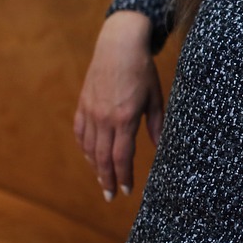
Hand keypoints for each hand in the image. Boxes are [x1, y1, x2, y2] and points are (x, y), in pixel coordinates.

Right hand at [72, 10, 163, 200]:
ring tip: (103, 181)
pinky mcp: (83, 104)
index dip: (124, 176)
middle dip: (107, 180)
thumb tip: (161, 150)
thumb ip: (157, 126)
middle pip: (102, 158)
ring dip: (95, 167)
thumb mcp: (155, 98)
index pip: (121, 156)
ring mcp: (90, 111)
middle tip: (111, 196)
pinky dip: (84, 148)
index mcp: (125, 118)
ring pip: (89, 148)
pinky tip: (90, 157)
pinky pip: (80, 132)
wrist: (118, 45)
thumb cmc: (142, 71)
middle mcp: (104, 118)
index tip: (127, 190)